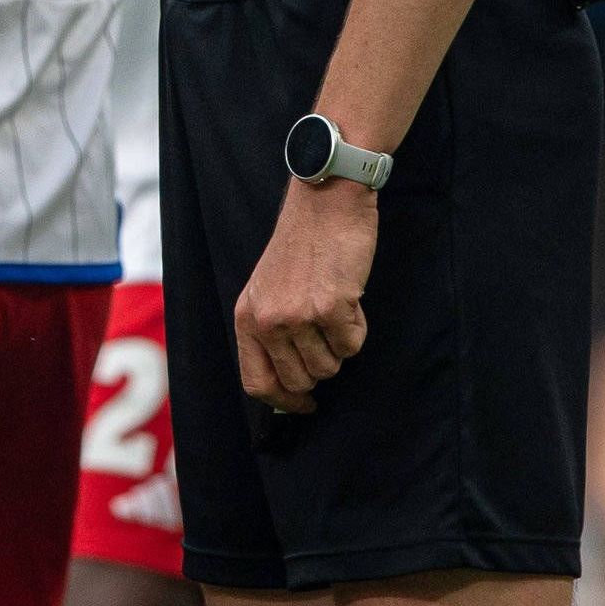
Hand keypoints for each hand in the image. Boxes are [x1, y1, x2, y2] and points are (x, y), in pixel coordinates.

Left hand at [234, 180, 375, 412]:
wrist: (325, 201)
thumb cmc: (302, 244)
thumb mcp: (268, 288)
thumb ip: (271, 331)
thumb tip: (290, 385)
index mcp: (247, 317)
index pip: (257, 382)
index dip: (284, 400)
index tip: (304, 404)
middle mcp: (268, 320)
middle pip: (299, 380)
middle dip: (320, 367)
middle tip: (328, 338)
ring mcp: (299, 316)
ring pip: (329, 366)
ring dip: (339, 345)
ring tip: (336, 309)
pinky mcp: (332, 308)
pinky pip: (352, 345)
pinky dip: (357, 328)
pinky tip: (350, 299)